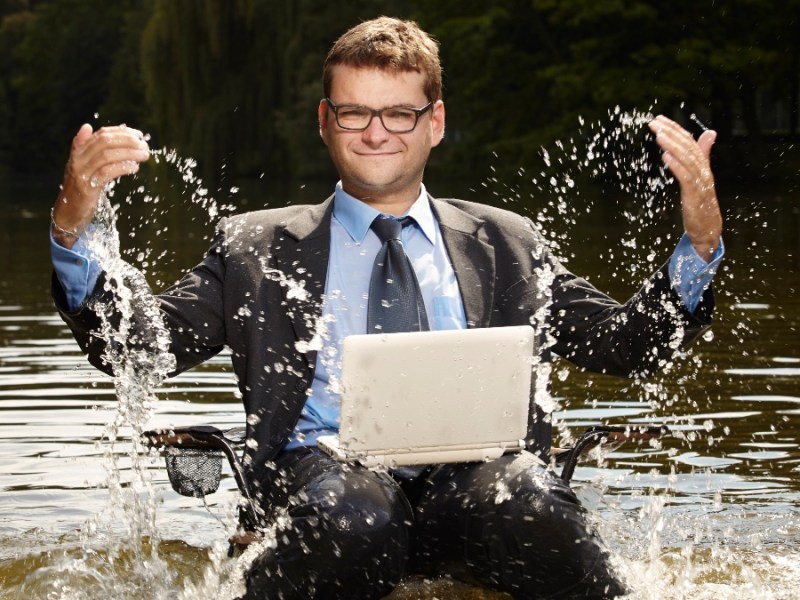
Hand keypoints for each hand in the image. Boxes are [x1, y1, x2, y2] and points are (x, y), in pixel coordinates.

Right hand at [51, 124, 149, 248]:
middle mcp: (78, 160)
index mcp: (78, 152)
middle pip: (104, 142)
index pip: (101, 134)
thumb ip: (83, 147)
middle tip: (144, 145)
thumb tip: (87, 126)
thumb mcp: (80, 166)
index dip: (121, 132)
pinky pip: (107, 173)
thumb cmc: (78, 189)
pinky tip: (134, 168)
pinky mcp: (87, 188)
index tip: (138, 135)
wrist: (67, 213)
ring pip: (106, 155)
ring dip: (129, 153)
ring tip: (144, 155)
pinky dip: (122, 168)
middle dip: (127, 141)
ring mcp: (81, 173)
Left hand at [649, 115, 721, 261]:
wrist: (708, 228)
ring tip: (659, 135)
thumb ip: (702, 155)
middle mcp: (704, 171)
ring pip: (687, 160)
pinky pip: (686, 178)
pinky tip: (665, 157)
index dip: (675, 129)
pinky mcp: (695, 196)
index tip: (659, 119)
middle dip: (671, 133)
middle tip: (654, 122)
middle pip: (688, 147)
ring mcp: (701, 183)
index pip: (689, 142)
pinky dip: (676, 166)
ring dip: (672, 146)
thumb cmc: (702, 203)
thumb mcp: (700, 177)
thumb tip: (709, 133)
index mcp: (703, 165)